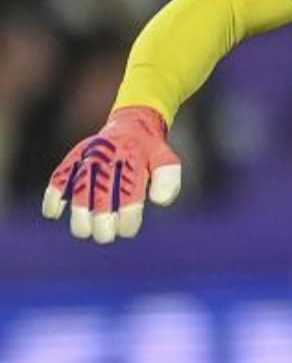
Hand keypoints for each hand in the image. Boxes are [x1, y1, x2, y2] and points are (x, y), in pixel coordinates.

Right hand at [41, 106, 182, 243]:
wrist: (132, 125)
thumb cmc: (150, 152)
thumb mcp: (166, 160)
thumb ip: (167, 179)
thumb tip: (159, 202)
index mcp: (133, 160)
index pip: (130, 196)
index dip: (128, 218)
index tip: (127, 231)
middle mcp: (109, 159)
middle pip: (102, 196)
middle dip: (102, 222)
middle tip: (105, 237)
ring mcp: (89, 158)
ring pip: (80, 190)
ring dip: (78, 215)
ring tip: (83, 232)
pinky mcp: (73, 159)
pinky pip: (59, 177)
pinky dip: (53, 194)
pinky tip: (53, 213)